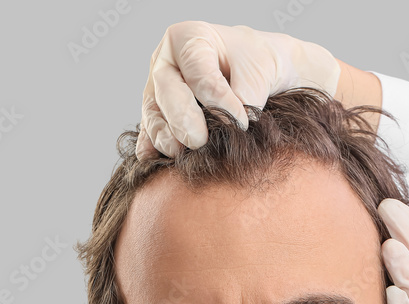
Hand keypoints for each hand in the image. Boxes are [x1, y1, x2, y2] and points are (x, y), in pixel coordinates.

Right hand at [136, 21, 340, 159]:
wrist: (257, 76)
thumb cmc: (257, 65)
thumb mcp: (260, 71)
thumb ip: (245, 94)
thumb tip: (230, 124)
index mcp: (188, 37)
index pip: (197, 69)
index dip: (216, 98)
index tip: (242, 121)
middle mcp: (165, 62)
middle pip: (166, 91)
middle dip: (181, 118)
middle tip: (199, 141)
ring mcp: (157, 91)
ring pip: (153, 114)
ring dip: (164, 136)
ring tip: (180, 153)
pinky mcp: (156, 117)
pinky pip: (148, 133)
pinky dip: (152, 148)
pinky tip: (157, 161)